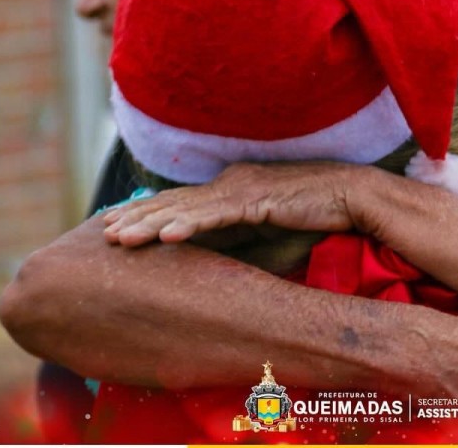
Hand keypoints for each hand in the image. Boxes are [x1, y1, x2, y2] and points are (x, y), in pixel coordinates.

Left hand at [102, 162, 358, 246]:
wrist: (355, 198)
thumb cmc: (315, 219)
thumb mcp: (267, 243)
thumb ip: (237, 251)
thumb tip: (206, 274)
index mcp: (231, 192)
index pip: (182, 205)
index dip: (148, 216)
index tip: (119, 229)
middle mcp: (230, 184)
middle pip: (174, 202)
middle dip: (136, 217)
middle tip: (102, 232)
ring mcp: (242, 188)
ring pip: (186, 207)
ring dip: (150, 222)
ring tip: (119, 237)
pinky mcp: (257, 197)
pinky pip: (215, 213)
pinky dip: (187, 224)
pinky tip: (163, 236)